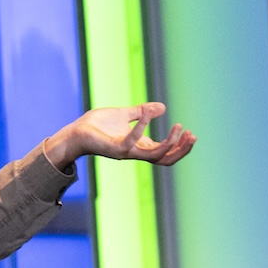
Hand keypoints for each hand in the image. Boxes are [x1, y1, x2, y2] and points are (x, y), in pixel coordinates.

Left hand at [45, 102, 195, 168]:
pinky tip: (148, 113)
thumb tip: (162, 107)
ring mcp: (126, 152)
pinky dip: (143, 127)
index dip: (180, 145)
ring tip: (178, 127)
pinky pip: (133, 140)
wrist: (76, 132)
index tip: (190, 132)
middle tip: (192, 135)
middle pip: (165, 159)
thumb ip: (142, 112)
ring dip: (170, 143)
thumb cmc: (97, 126)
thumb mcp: (124, 115)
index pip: (166, 152)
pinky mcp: (115, 148)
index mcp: (140, 145)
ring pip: (155, 155)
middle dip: (181, 149)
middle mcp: (135, 152)